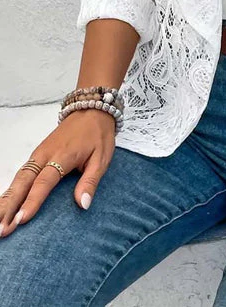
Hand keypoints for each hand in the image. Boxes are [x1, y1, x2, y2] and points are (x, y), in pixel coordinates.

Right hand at [0, 109, 115, 238]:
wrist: (91, 109)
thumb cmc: (98, 135)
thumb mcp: (102, 157)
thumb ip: (91, 181)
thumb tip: (83, 204)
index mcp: (62, 155)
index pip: (44, 182)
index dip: (32, 201)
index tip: (21, 220)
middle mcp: (45, 155)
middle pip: (23, 182)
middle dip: (10, 206)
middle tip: (2, 230)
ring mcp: (38, 154)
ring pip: (18, 179)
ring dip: (6, 201)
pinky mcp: (36, 155)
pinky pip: (20, 175)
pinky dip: (10, 191)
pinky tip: (3, 206)